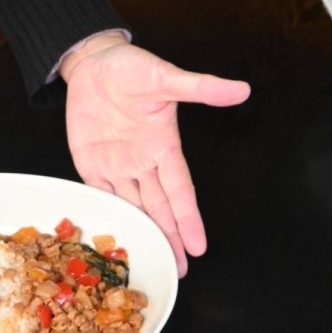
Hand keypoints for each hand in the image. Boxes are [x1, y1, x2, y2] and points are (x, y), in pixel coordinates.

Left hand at [61, 34, 249, 276]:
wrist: (92, 62)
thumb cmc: (131, 67)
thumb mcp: (166, 76)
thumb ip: (201, 87)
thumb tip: (241, 88)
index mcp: (162, 146)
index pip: (179, 191)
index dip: (188, 219)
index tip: (199, 246)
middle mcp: (142, 162)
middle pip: (159, 209)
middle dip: (171, 239)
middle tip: (181, 270)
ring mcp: (116, 165)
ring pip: (133, 207)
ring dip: (145, 233)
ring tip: (156, 260)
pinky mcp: (90, 162)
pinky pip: (100, 193)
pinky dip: (109, 214)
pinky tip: (117, 235)